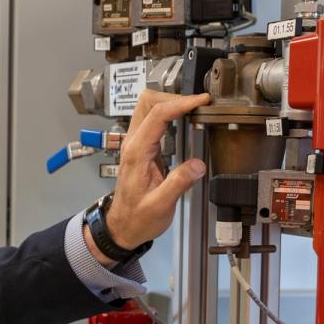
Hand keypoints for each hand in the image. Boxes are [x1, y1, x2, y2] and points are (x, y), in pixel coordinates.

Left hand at [103, 91, 211, 251]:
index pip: (157, 115)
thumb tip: (198, 165)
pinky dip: (169, 113)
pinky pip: (152, 119)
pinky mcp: (141, 147)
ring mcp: (135, 143)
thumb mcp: (160, 205)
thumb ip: (179, 183)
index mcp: (137, 153)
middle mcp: (133, 143)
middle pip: (148, 102)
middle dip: (175, 97)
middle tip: (199, 104)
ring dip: (171, 102)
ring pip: (148, 107)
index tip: (201, 102)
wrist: (122, 226)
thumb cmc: (137, 217)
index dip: (181, 103)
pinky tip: (184, 120)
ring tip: (194, 109)